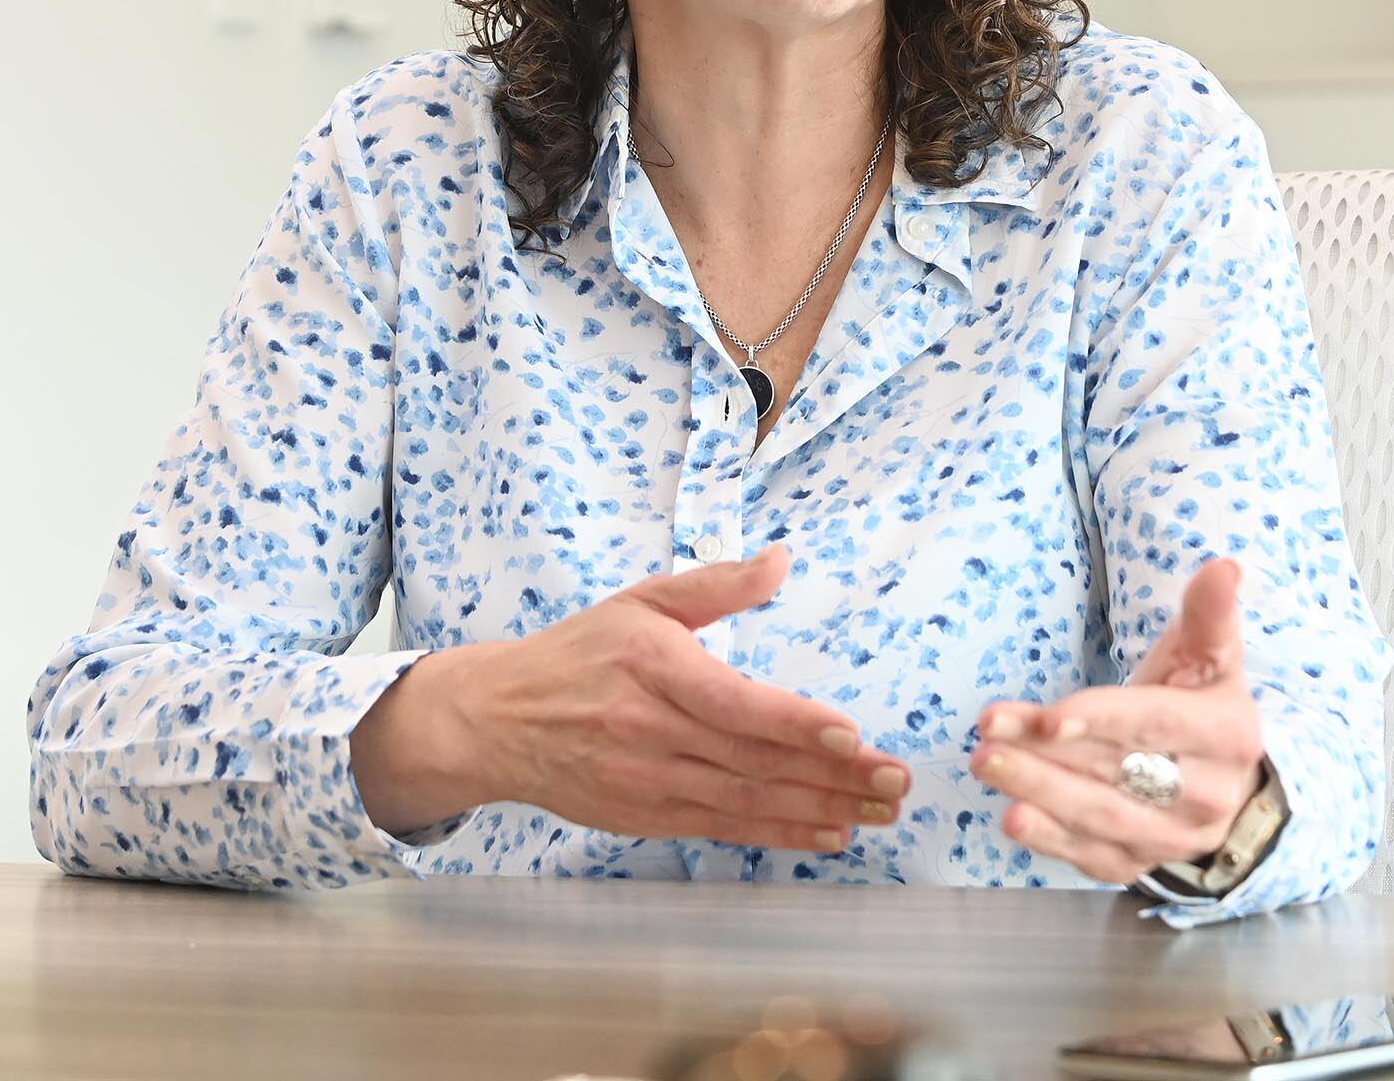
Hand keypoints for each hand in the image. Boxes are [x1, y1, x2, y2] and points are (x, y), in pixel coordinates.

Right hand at [351, 544, 911, 852]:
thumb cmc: (579, 653)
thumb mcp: (642, 601)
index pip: (736, 705)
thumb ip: (716, 585)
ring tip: (879, 814)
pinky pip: (724, 827)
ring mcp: (649, 780)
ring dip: (819, 810)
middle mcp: (651, 730)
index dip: (795, 725)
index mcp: (653, 667)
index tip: (851, 735)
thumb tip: (781, 560)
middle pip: (755, 760)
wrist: (496, 721)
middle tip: (896, 784)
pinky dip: (779, 833)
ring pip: (747, 801)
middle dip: (833, 775)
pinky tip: (827, 834)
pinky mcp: (648, 815)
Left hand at [969, 557, 1266, 885]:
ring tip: (986, 764)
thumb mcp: (1210, 657)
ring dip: (1039, 791)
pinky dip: (1052, 841)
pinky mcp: (1145, 864)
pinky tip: (1014, 818)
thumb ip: (1208, 615)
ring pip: (1101, 816)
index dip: (1100, 719)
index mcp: (1228, 735)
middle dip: (1046, 752)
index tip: (1046, 715)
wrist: (1227, 785)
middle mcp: (1208, 794)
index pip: (1156, 724)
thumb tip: (1224, 566)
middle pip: (1117, 771)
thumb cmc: (1200, 705)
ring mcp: (1176, 837)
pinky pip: (1095, 857)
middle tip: (987, 734)